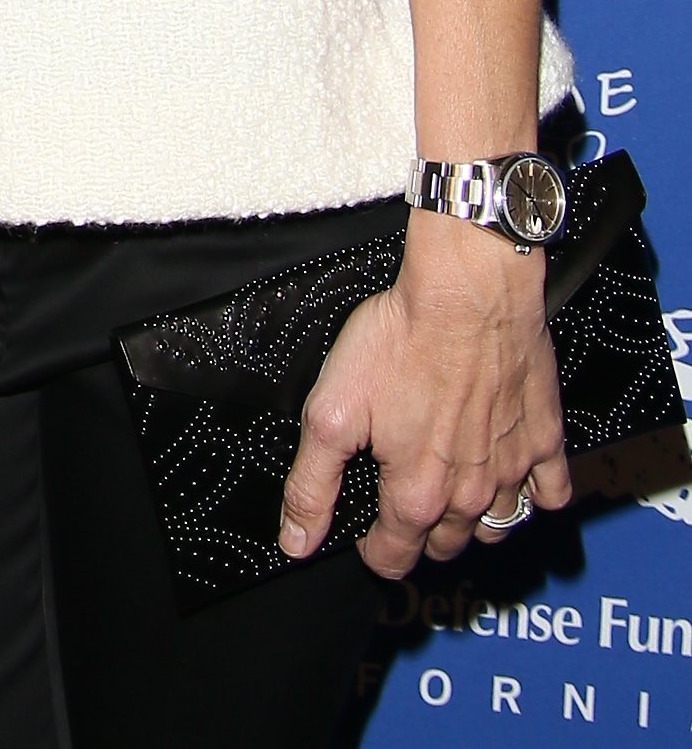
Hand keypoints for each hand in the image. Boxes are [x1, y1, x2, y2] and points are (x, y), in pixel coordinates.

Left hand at [281, 214, 568, 574]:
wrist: (467, 291)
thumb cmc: (400, 339)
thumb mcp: (331, 410)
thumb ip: (312, 483)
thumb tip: (296, 541)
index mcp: (416, 493)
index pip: (393, 556)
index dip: (372, 550)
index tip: (365, 535)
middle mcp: (470, 495)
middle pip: (446, 545)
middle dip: (420, 536)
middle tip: (403, 504)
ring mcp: (513, 470)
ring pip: (498, 527)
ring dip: (475, 523)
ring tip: (453, 497)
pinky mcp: (546, 440)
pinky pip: (552, 495)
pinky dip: (536, 497)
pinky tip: (515, 479)